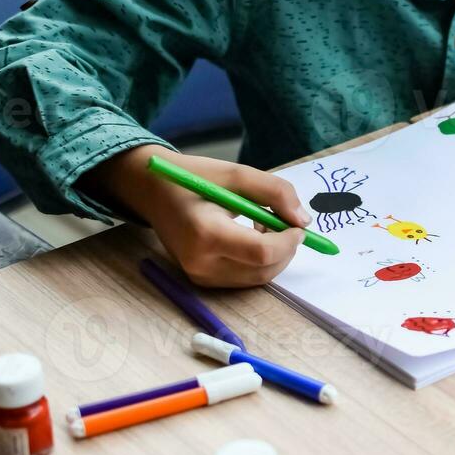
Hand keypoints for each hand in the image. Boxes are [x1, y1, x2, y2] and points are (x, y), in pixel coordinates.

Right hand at [81, 144, 309, 287]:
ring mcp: (198, 276)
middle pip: (263, 270)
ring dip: (274, 256)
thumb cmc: (194, 177)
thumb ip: (275, 193)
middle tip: (285, 223)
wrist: (151, 190)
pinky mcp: (200, 280)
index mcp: (206, 233)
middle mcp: (200, 262)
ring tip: (264, 226)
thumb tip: (303, 220)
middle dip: (286, 250)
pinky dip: (258, 262)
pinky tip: (251, 237)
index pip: (261, 252)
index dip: (288, 241)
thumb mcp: (237, 174)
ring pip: (256, 279)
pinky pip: (243, 279)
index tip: (298, 225)